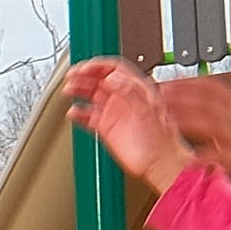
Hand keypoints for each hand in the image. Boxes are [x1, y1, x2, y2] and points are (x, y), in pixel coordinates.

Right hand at [61, 56, 190, 191]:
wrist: (160, 164)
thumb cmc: (162, 138)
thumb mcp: (148, 109)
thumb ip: (129, 91)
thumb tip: (111, 78)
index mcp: (136, 88)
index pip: (115, 68)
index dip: (98, 65)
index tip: (85, 67)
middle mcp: (124, 98)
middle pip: (99, 79)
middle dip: (84, 75)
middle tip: (71, 76)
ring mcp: (114, 112)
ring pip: (91, 95)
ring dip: (79, 90)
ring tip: (68, 90)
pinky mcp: (106, 128)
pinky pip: (88, 117)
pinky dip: (78, 113)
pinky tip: (72, 113)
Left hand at [169, 73, 230, 209]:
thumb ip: (229, 110)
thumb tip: (204, 106)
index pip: (208, 85)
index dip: (183, 82)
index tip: (164, 82)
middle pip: (202, 98)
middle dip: (175, 96)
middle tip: (153, 98)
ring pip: (204, 120)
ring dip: (181, 119)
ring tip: (162, 122)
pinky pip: (213, 154)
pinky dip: (198, 157)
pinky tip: (186, 160)